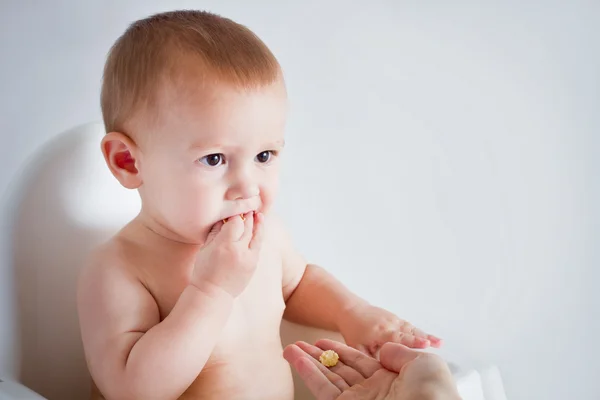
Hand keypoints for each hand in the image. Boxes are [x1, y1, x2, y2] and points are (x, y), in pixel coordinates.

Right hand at [191, 211, 263, 297]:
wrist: (213, 294)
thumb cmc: (204, 271)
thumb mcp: (205, 249)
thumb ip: (215, 232)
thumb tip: (223, 217)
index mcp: (225, 245)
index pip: (235, 222)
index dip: (235, 213)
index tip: (235, 207)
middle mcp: (239, 250)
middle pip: (247, 226)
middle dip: (247, 215)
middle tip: (247, 205)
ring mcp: (249, 258)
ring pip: (256, 235)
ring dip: (258, 223)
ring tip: (258, 213)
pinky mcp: (254, 265)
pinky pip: (258, 246)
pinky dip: (259, 235)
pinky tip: (258, 228)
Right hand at [284, 339, 459, 399]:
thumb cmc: (434, 396)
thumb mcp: (424, 363)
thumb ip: (400, 352)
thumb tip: (384, 350)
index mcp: (393, 382)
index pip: (360, 363)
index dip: (341, 351)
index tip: (323, 342)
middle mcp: (373, 394)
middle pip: (339, 371)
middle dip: (318, 357)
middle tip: (300, 345)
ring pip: (327, 379)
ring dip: (307, 362)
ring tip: (290, 348)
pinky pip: (323, 389)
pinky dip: (308, 373)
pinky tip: (296, 359)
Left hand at [339, 305, 441, 356]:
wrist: (352, 310)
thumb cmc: (355, 330)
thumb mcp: (357, 346)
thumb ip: (369, 358)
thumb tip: (379, 372)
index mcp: (382, 332)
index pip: (400, 337)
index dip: (413, 341)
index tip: (425, 344)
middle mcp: (391, 324)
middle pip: (410, 332)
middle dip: (424, 337)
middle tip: (438, 343)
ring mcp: (395, 320)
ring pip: (412, 329)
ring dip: (426, 335)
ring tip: (439, 342)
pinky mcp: (398, 320)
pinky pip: (411, 327)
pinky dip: (421, 333)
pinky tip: (432, 339)